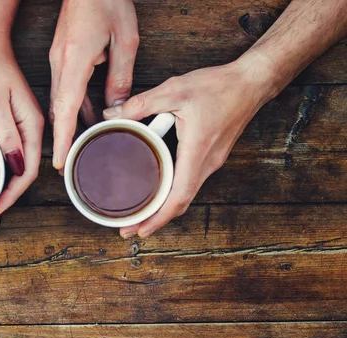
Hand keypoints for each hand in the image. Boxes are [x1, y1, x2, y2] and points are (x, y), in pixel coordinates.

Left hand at [0, 35, 43, 227]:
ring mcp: (20, 125)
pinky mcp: (9, 122)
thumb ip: (6, 134)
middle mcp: (30, 128)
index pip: (28, 171)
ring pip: (16, 165)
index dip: (13, 194)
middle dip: (9, 196)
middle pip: (25, 172)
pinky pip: (8, 153)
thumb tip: (18, 167)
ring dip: (4, 186)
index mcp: (32, 124)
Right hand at [50, 0, 138, 170]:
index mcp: (74, 60)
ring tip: (80, 145)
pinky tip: (87, 116)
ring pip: (60, 100)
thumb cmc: (107, 0)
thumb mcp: (125, 40)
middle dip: (63, 137)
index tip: (59, 160)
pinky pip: (65, 88)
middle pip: (58, 109)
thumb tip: (116, 109)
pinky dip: (73, 106)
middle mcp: (60, 63)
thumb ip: (120, 77)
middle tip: (69, 162)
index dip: (62, 137)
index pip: (65, 108)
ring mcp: (58, 60)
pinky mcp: (62, 56)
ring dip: (69, 122)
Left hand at [102, 61, 274, 238]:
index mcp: (197, 152)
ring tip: (139, 212)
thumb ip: (141, 104)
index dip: (158, 218)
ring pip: (185, 193)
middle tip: (129, 228)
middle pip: (180, 202)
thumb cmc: (218, 86)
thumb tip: (112, 116)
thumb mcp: (174, 90)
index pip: (178, 196)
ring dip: (163, 206)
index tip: (140, 230)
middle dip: (155, 219)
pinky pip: (190, 180)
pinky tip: (158, 188)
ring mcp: (212, 161)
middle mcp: (207, 163)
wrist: (252, 82)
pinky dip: (172, 191)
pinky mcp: (212, 155)